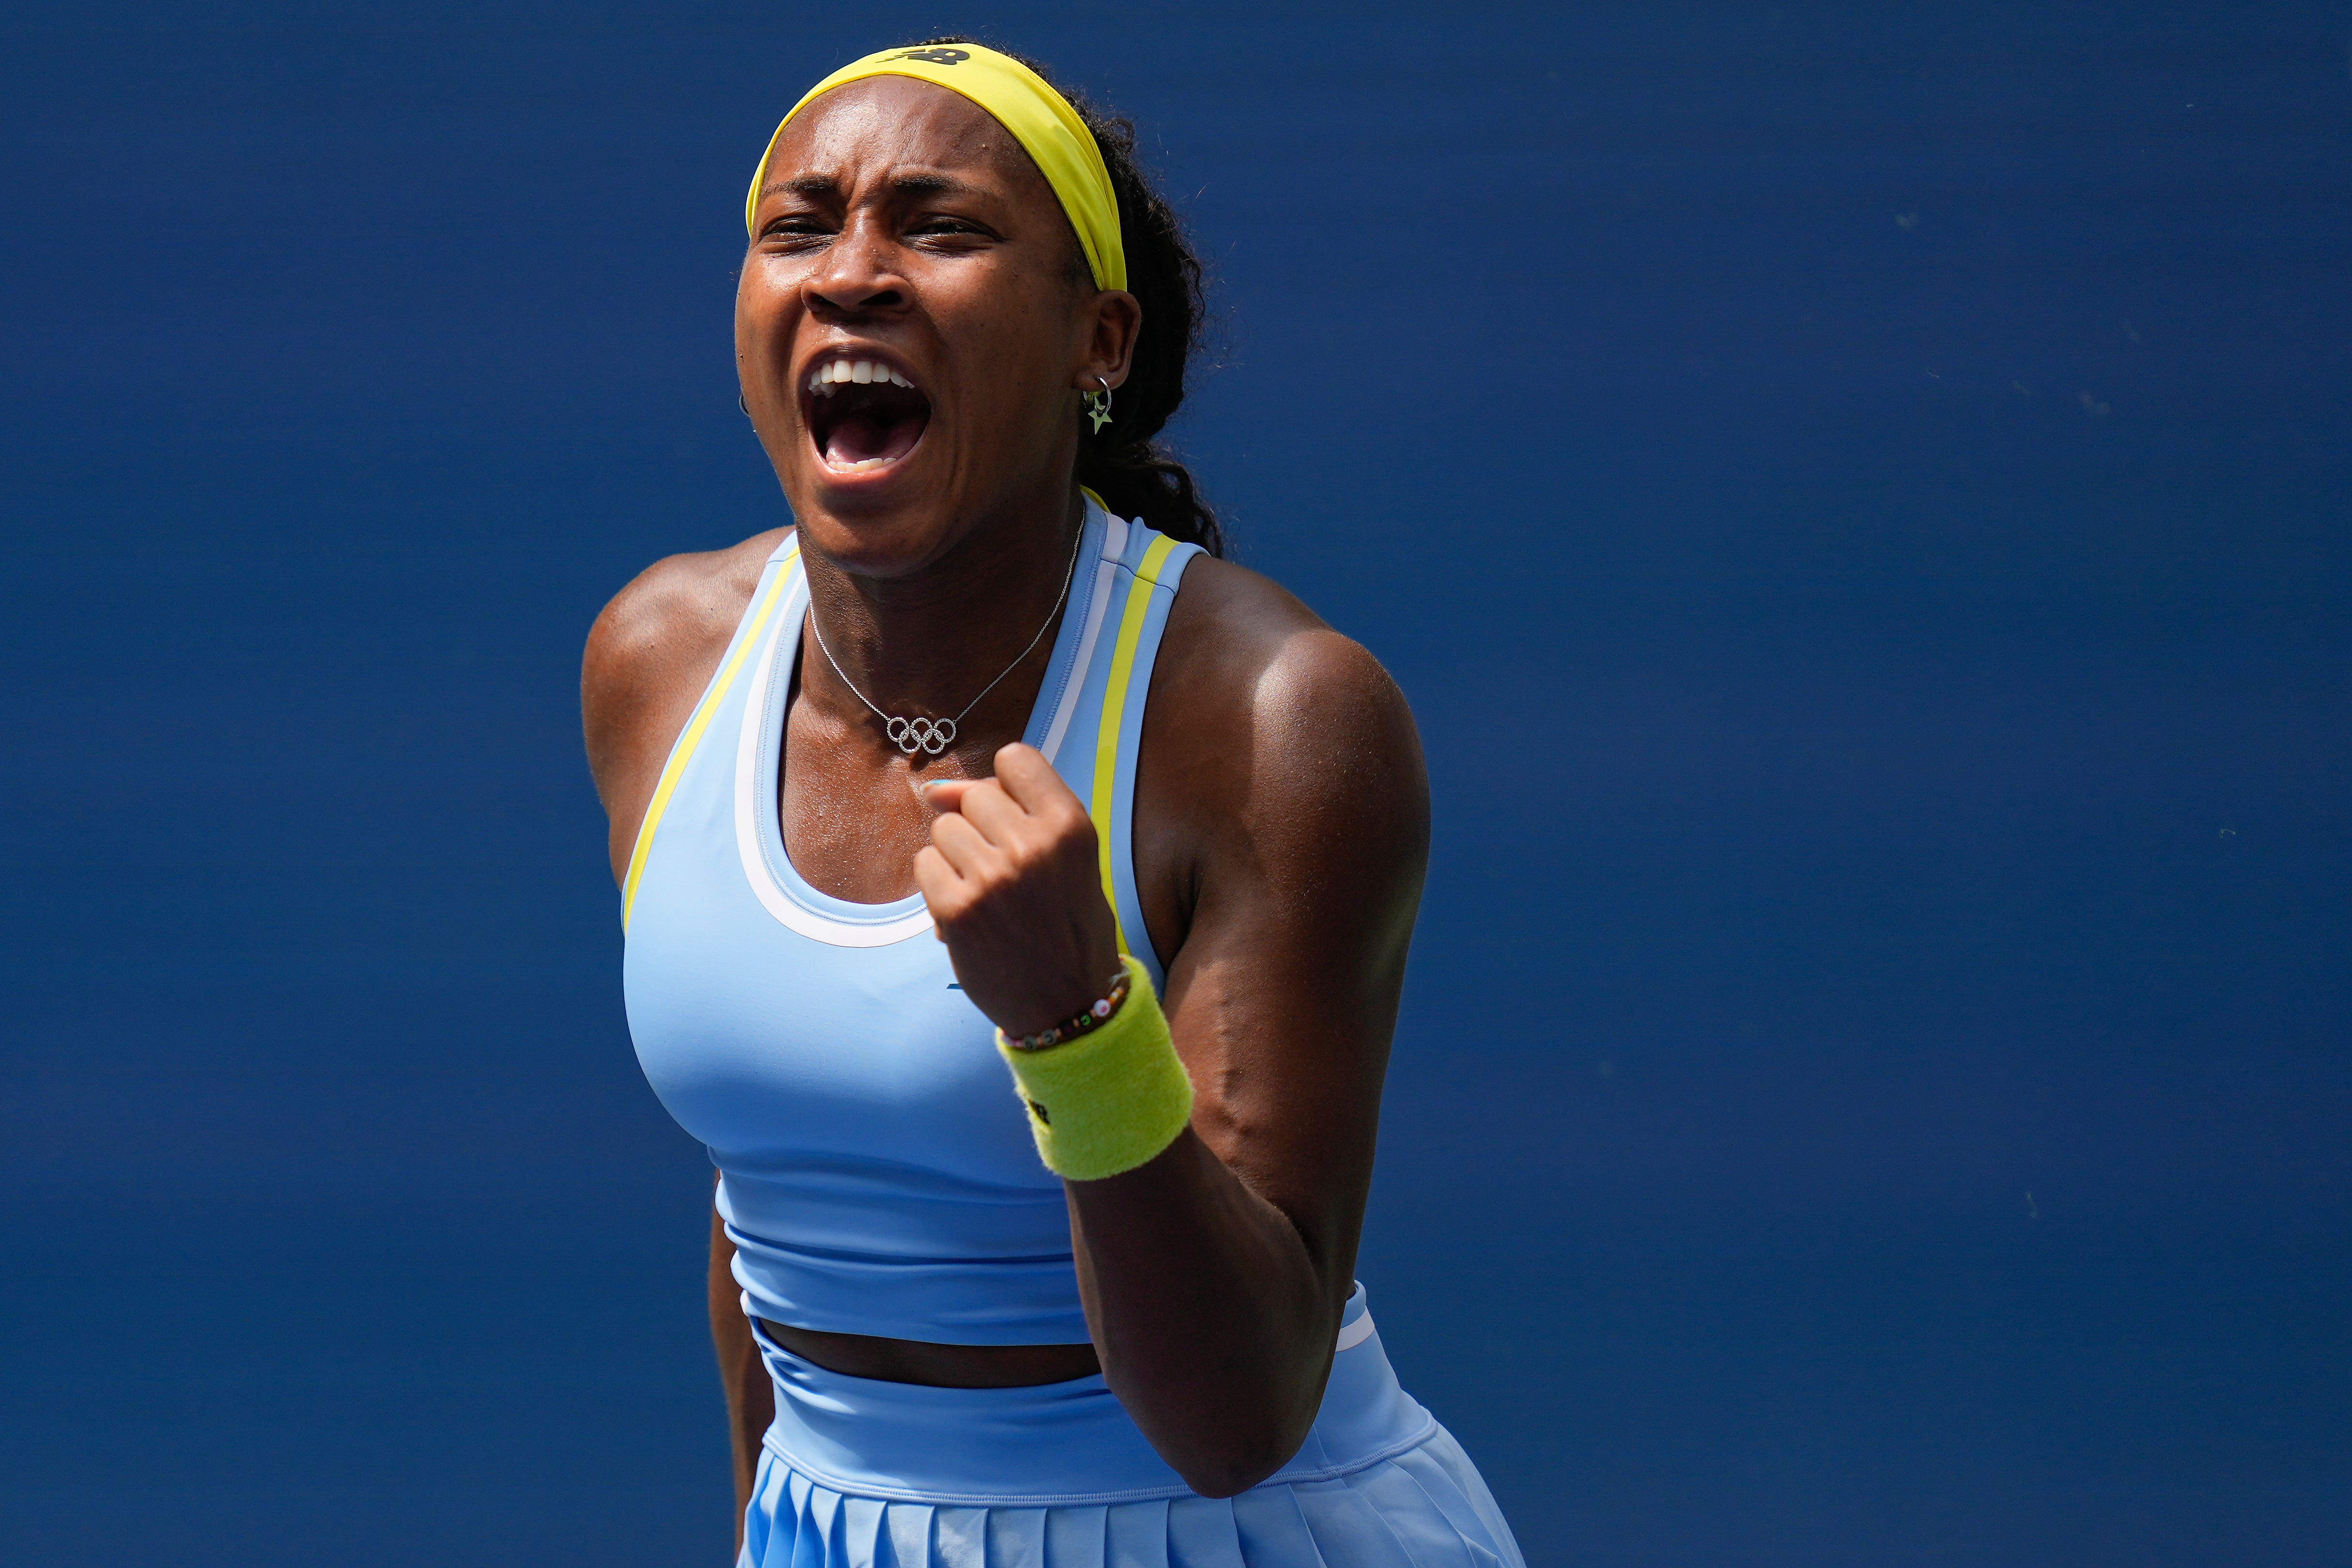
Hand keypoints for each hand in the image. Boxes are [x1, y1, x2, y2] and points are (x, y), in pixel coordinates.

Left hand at [913, 743, 1124, 1037]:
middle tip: (1005, 871)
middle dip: (980, 827)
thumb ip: (1011, 811)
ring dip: (956, 859)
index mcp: (1070, 826)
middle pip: (974, 796)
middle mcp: (1032, 845)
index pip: (1015, 758)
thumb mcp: (1063, 859)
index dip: (1007, 787)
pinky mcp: (957, 910)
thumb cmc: (1066, 925)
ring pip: (944, 829)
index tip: (1017, 820)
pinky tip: (967, 913)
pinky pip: (925, 865)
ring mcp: (992, 878)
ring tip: (988, 895)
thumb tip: (932, 789)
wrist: (1069, 1005)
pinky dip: (939, 887)